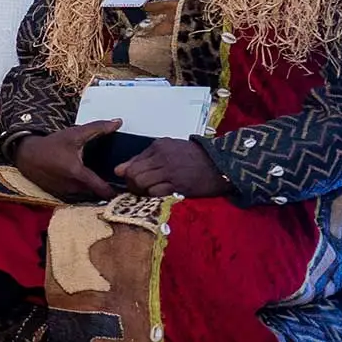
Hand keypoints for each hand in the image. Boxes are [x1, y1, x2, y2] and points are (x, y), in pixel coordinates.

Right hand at [12, 120, 120, 201]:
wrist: (26, 154)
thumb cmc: (51, 144)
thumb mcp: (74, 134)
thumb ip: (98, 128)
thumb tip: (118, 122)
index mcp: (78, 173)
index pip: (103, 190)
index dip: (116, 190)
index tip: (125, 187)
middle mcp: (72, 187)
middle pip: (96, 192)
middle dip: (104, 186)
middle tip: (111, 177)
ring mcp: (65, 193)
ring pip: (86, 194)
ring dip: (91, 188)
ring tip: (95, 177)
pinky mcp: (59, 195)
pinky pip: (76, 195)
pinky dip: (80, 189)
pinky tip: (79, 179)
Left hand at [115, 136, 230, 199]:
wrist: (222, 164)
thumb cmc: (195, 157)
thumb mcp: (169, 149)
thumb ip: (144, 158)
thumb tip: (118, 170)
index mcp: (158, 146)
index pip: (131, 162)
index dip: (128, 174)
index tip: (133, 181)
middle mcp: (161, 157)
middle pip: (132, 174)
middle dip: (131, 184)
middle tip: (138, 189)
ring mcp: (170, 172)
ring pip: (141, 183)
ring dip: (141, 191)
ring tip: (148, 193)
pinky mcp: (179, 186)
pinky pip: (155, 192)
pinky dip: (154, 195)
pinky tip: (160, 194)